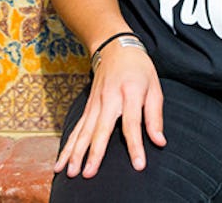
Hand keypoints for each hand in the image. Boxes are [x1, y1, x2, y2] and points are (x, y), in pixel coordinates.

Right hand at [54, 44, 165, 177]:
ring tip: (71, 172)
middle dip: (95, 152)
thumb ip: (155, 115)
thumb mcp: (154, 86)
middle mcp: (110, 98)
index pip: (133, 122)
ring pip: (84, 130)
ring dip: (76, 152)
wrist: (115, 46)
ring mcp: (96, 102)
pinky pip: (77, 128)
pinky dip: (68, 146)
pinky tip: (61, 162)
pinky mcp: (88, 106)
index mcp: (131, 92)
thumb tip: (159, 142)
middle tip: (89, 173)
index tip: (138, 164)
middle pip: (102, 128)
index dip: (136, 144)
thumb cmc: (139, 68)